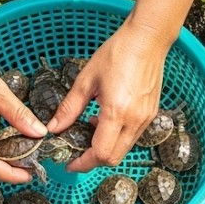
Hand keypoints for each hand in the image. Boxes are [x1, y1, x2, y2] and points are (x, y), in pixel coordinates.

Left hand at [48, 23, 167, 172]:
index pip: (101, 153)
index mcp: (117, 112)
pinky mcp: (151, 115)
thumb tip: (54, 128)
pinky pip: (132, 137)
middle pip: (114, 158)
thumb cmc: (117, 54)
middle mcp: (134, 120)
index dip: (84, 163)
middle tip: (77, 151)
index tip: (71, 162)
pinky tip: (106, 119)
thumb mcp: (86, 79)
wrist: (147, 40)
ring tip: (90, 127)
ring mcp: (145, 119)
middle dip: (94, 160)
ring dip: (106, 147)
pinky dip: (117, 137)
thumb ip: (69, 108)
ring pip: (123, 149)